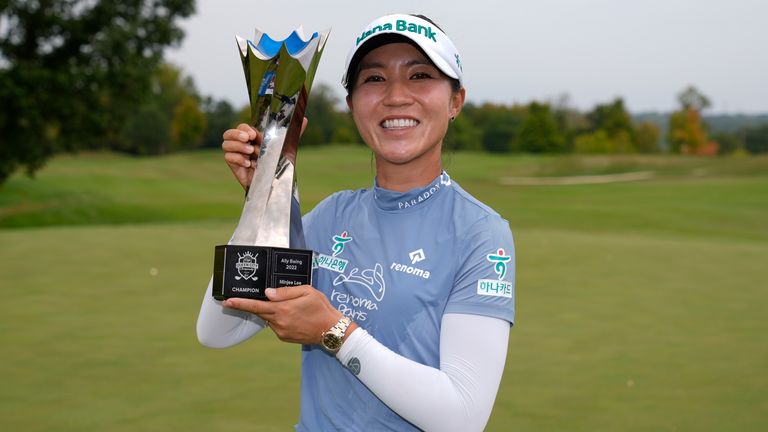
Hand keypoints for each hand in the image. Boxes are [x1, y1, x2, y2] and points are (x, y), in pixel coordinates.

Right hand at [221, 118, 308, 189]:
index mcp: (252, 138)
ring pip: (225, 144)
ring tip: (251, 151)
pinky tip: (249, 163)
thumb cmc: (278, 165)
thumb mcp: (287, 148)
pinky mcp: (235, 166)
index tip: (253, 133)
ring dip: (237, 146)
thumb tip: (305, 119)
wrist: (274, 185)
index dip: (245, 128)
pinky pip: (228, 157)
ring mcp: (237, 155)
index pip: (242, 127)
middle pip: (228, 133)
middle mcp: (242, 145)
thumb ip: (294, 134)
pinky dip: (237, 159)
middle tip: (248, 138)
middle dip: (236, 134)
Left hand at [222, 285, 340, 344]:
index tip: (227, 301)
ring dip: (271, 311)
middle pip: (260, 312)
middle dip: (252, 306)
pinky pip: (276, 325)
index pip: (256, 306)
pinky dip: (279, 318)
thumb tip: (268, 293)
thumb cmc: (321, 308)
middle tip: (241, 300)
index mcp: (283, 309)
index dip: (240, 303)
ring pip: (269, 318)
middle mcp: (279, 322)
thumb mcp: (307, 292)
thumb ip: (286, 292)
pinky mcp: (284, 337)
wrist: (332, 330)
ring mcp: (281, 332)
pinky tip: (292, 315)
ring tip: (289, 307)